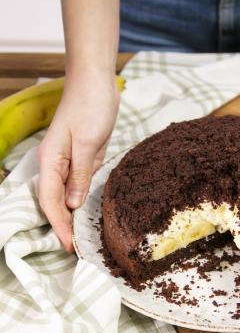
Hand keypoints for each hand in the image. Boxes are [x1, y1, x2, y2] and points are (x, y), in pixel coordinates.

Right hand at [38, 71, 119, 251]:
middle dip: (63, 226)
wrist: (97, 83)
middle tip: (76, 250)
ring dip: (72, 217)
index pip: (50, 201)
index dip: (58, 225)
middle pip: (55, 202)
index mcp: (50, 161)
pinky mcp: (83, 159)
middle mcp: (56, 165)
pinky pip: (79, 186)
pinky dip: (82, 202)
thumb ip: (79, 174)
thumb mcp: (86, 141)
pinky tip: (89, 214)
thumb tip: (72, 204)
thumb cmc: (89, 106)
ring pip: (66, 197)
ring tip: (83, 238)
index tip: (69, 246)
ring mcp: (69, 163)